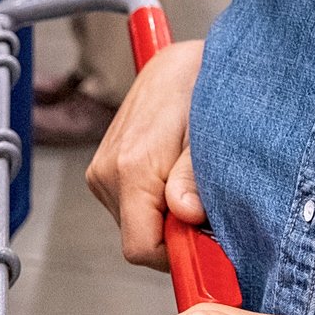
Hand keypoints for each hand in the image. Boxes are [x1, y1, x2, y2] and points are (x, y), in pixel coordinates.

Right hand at [88, 38, 203, 268]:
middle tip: (209, 202)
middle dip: (178, 233)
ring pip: (138, 224)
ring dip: (169, 215)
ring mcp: (103, 171)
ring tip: (192, 176)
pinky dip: (159, 201)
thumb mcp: (210, 129)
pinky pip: (134, 206)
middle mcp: (107, 173)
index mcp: (130, 168)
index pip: (141, 249)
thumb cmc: (200, 83)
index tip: (210, 247)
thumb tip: (187, 215)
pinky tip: (177, 170)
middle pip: (142, 240)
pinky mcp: (106, 169)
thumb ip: (194, 175)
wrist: (182, 57)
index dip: (179, 257)